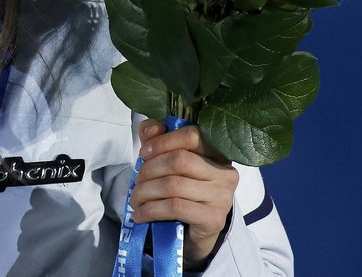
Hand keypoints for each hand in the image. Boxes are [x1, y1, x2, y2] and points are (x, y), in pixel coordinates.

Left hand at [130, 119, 238, 267]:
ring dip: (145, 192)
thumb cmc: (181, 192)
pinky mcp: (213, 219)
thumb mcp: (167, 162)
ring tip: (135, 199)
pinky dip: (151, 210)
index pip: (192, 136)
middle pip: (179, 160)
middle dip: (149, 170)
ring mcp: (222, 197)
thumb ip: (157, 139)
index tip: (143, 153)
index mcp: (217, 153)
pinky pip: (175, 207)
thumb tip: (152, 128)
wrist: (194, 233)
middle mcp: (225, 173)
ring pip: (173, 185)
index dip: (162, 141)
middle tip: (137, 182)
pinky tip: (140, 214)